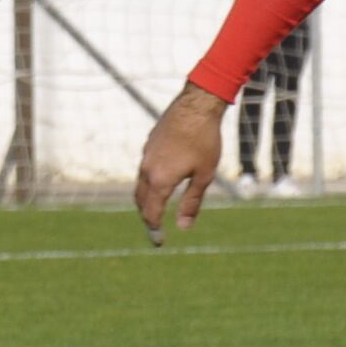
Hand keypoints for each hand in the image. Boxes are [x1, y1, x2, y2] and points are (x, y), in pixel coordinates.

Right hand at [135, 86, 228, 240]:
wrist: (196, 105)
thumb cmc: (205, 141)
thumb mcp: (204, 175)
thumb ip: (192, 202)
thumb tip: (183, 227)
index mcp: (160, 179)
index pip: (150, 212)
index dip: (153, 229)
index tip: (159, 241)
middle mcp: (147, 169)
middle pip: (140, 200)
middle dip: (147, 215)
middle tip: (156, 227)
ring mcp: (146, 155)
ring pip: (140, 184)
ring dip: (146, 199)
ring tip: (157, 208)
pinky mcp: (149, 144)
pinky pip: (144, 169)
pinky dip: (148, 182)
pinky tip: (161, 181)